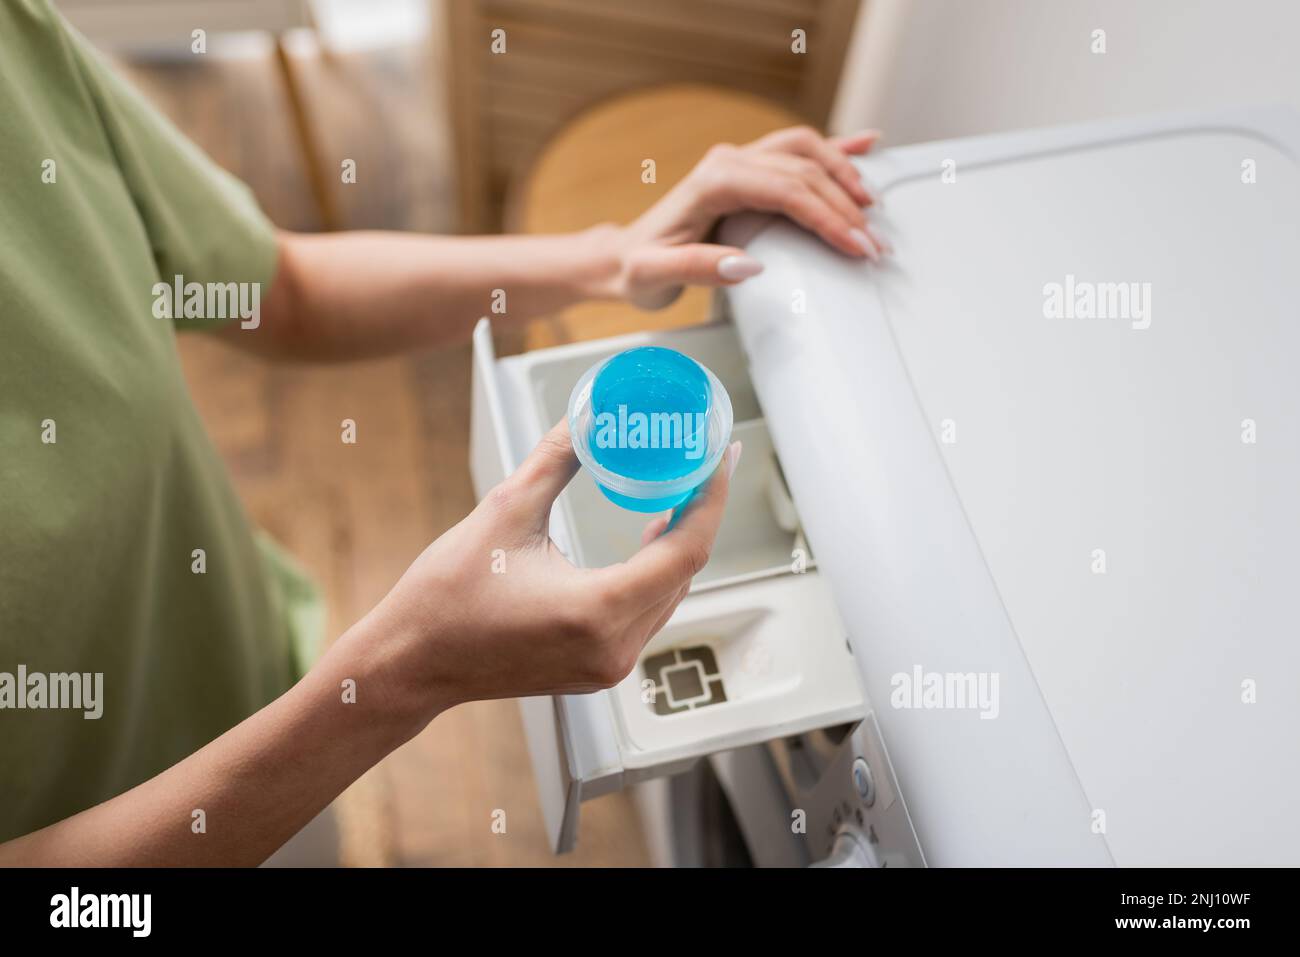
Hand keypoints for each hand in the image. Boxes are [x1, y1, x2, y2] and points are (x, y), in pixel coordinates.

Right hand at [357, 422, 741, 723]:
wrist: (411, 662)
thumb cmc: (447, 595)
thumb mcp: (505, 512)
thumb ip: (558, 459)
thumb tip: (590, 415)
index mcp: (596, 610)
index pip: (685, 549)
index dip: (709, 497)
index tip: (719, 455)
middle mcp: (613, 648)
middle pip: (683, 571)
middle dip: (697, 511)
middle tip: (700, 460)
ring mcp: (608, 666)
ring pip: (670, 594)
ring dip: (679, 543)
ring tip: (680, 489)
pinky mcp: (599, 670)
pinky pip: (648, 614)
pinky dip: (656, 573)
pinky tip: (651, 535)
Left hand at [603, 126, 888, 308]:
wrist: (622, 259)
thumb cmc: (637, 269)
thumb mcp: (654, 276)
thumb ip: (696, 269)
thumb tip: (749, 265)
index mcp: (713, 180)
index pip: (787, 191)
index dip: (827, 218)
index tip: (855, 246)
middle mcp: (729, 161)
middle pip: (805, 171)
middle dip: (847, 208)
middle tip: (874, 245)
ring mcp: (740, 162)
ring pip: (808, 151)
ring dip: (846, 176)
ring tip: (872, 210)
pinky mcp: (748, 172)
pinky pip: (798, 150)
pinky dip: (835, 147)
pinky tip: (866, 143)